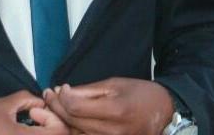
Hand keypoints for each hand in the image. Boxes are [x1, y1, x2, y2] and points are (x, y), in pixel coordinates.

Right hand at [0, 90, 69, 134]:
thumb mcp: (4, 105)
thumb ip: (26, 99)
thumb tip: (42, 102)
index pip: (60, 131)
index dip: (51, 117)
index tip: (33, 111)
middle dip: (51, 126)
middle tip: (34, 117)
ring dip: (46, 131)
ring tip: (30, 125)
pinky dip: (39, 134)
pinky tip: (25, 131)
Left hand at [43, 78, 173, 134]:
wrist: (164, 114)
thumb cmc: (140, 93)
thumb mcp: (114, 84)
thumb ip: (88, 91)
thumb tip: (64, 92)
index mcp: (115, 111)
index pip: (76, 108)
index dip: (62, 97)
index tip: (60, 87)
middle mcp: (113, 132)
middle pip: (73, 122)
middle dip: (57, 107)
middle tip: (49, 95)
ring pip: (77, 134)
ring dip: (62, 120)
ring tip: (55, 105)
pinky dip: (74, 129)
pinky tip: (69, 118)